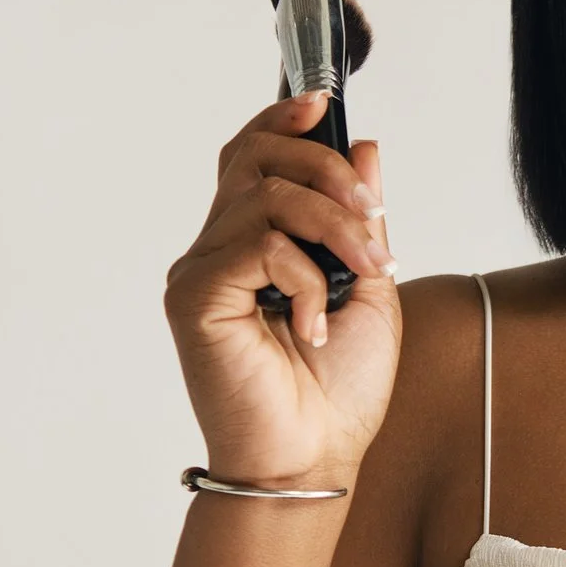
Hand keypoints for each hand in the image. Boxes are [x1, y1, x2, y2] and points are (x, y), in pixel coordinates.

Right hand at [164, 91, 402, 488]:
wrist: (311, 460)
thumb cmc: (336, 392)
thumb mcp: (370, 288)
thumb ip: (361, 219)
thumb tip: (364, 146)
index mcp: (254, 243)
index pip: (252, 155)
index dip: (283, 122)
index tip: (326, 106)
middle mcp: (219, 248)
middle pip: (255, 157)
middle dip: (325, 170)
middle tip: (371, 214)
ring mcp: (202, 271)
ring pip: (263, 196)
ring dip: (332, 225)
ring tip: (361, 274)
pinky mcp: (194, 297)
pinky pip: (256, 246)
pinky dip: (303, 277)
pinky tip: (315, 325)